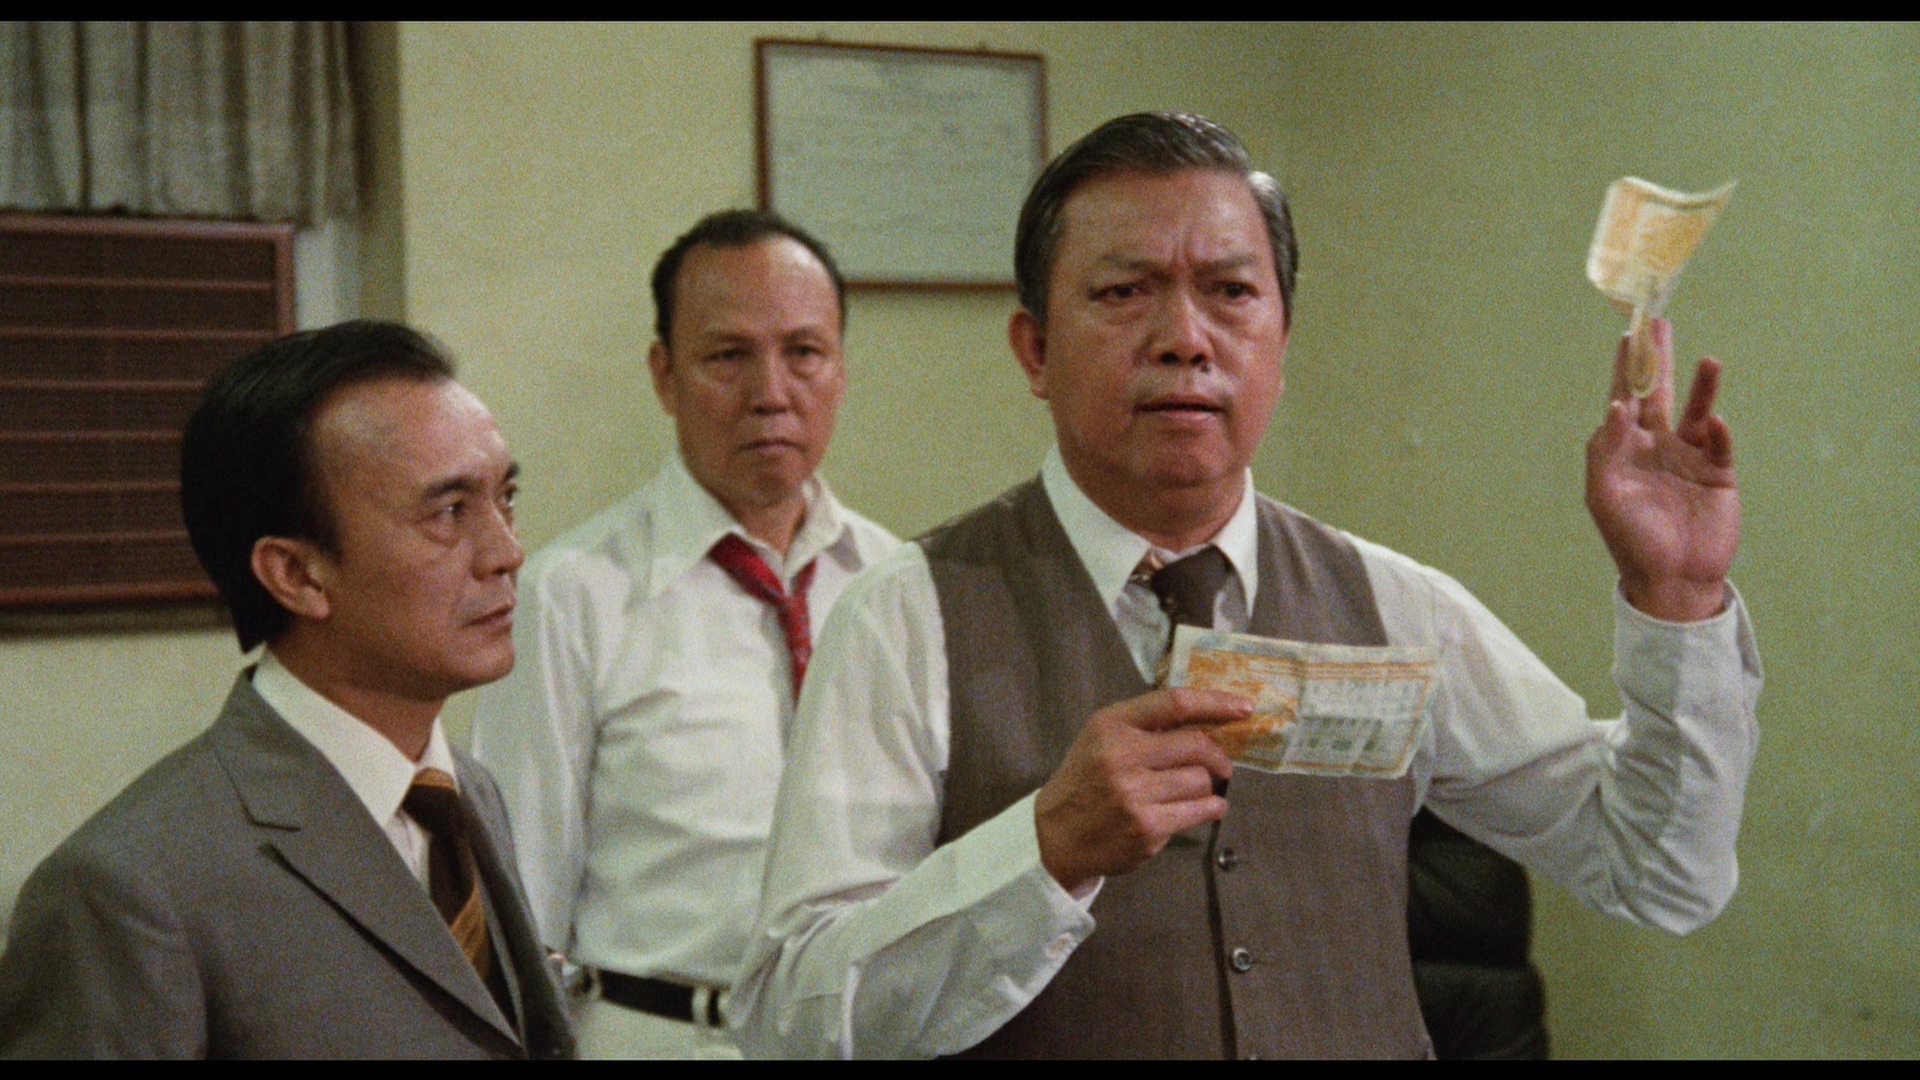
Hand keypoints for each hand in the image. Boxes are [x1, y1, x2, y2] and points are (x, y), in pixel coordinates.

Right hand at [1034, 688, 1246, 893]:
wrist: (1054, 837)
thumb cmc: (1085, 782)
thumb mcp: (1101, 740)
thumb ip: (1144, 727)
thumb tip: (1207, 721)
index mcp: (1111, 725)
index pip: (1175, 703)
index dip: (1216, 702)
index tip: (1243, 708)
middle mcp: (1122, 755)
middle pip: (1196, 744)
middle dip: (1218, 755)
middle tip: (1222, 765)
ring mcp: (1135, 793)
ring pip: (1200, 780)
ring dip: (1209, 785)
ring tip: (1200, 791)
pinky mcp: (1147, 827)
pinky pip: (1199, 811)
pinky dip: (1212, 808)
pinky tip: (1208, 808)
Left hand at [1586, 318, 1739, 621]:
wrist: (1670, 579)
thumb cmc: (1629, 539)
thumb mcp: (1604, 495)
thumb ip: (1605, 450)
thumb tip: (1616, 407)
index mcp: (1625, 450)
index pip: (1624, 401)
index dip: (1626, 370)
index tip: (1627, 337)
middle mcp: (1657, 447)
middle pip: (1660, 395)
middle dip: (1659, 361)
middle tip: (1660, 324)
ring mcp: (1690, 458)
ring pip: (1698, 413)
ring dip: (1702, 388)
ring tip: (1709, 360)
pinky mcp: (1719, 475)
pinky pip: (1720, 446)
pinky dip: (1720, 432)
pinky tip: (1716, 421)